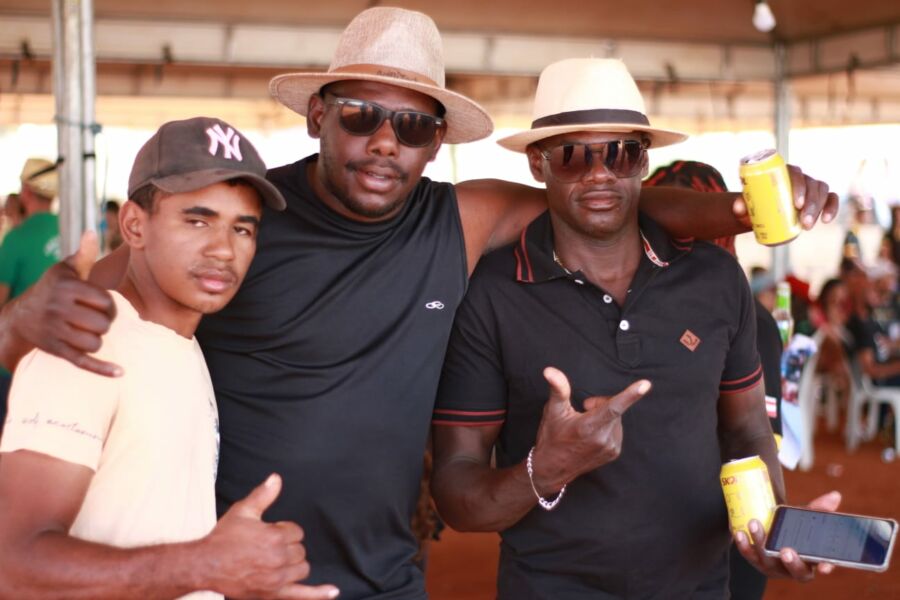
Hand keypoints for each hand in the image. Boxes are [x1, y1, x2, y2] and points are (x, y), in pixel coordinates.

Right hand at [8, 231, 119, 375]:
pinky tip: (121, 372)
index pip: (105, 301)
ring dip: (98, 338)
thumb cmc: (52, 289)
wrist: (21, 316)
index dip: (110, 304)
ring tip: (89, 330)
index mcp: (67, 289)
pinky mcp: (57, 350)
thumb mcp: (64, 270)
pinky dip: (102, 369)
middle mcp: (60, 310)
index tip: (101, 303)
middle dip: (106, 322)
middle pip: (103, 324)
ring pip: (96, 342)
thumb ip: (82, 254)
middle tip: (96, 318)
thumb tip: (92, 232)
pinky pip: (83, 362)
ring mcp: (57, 332)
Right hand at [201, 474, 339, 598]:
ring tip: (278, 561)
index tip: (269, 533)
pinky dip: (319, 594)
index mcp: (275, 537)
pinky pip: (302, 595)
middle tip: (268, 547)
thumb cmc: (224, 538)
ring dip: (294, 564)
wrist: (207, 565)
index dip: (284, 531)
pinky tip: (332, 591)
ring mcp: (277, 579)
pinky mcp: (273, 594)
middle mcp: (279, 559)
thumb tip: (276, 479)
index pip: (296, 532)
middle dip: (288, 547)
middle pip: (300, 551)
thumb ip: (263, 495)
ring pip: (302, 569)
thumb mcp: (243, 511)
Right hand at [530, 367, 650, 493]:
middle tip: (583, 411)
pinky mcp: (614, 453)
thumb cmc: (552, 436)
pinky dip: (607, 427)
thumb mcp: (553, 411)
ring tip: (586, 426)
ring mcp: (611, 447)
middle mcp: (603, 438)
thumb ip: (558, 389)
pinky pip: (617, 430)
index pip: (613, 407)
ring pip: (617, 419)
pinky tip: (592, 435)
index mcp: (589, 426)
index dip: (630, 395)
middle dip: (601, 404)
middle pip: (614, 407)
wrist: (553, 468)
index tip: (646, 385)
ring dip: (605, 416)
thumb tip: (550, 371)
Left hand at [731, 165, 838, 229]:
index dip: (799, 186)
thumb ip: (740, 205)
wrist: (763, 210)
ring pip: (822, 191)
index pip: (795, 172)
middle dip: (811, 203)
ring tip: (807, 226)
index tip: (796, 204)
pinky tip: (826, 220)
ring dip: (818, 208)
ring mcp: (811, 185)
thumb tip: (738, 208)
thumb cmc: (755, 204)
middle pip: (811, 183)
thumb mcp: (747, 205)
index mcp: (783, 172)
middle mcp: (800, 176)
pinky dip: (832, 207)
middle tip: (803, 221)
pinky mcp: (821, 197)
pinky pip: (832, 198)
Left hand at [735, 490, 841, 580]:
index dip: (824, 567)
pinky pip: (748, 555)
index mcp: (811, 560)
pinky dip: (743, 544)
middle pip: (794, 571)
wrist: (768, 525)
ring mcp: (773, 566)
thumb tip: (835, 496)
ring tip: (755, 524)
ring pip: (767, 561)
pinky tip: (739, 532)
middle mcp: (792, 568)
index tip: (824, 566)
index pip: (821, 566)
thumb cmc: (791, 527)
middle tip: (786, 550)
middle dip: (791, 562)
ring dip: (761, 543)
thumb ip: (818, 508)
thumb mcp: (804, 517)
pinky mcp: (755, 560)